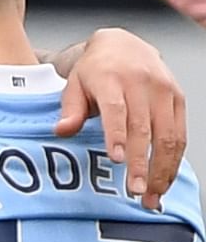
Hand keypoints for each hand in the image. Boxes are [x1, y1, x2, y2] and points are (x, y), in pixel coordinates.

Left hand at [53, 28, 185, 209]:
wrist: (123, 45)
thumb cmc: (96, 69)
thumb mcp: (75, 83)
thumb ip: (70, 109)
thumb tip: (62, 131)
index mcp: (111, 78)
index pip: (116, 109)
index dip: (117, 135)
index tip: (116, 159)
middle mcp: (141, 83)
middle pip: (144, 128)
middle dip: (142, 163)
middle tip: (136, 190)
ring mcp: (163, 91)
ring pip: (168, 136)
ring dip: (162, 170)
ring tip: (151, 196)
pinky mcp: (178, 100)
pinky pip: (180, 135)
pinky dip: (174, 161)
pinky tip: (164, 180)